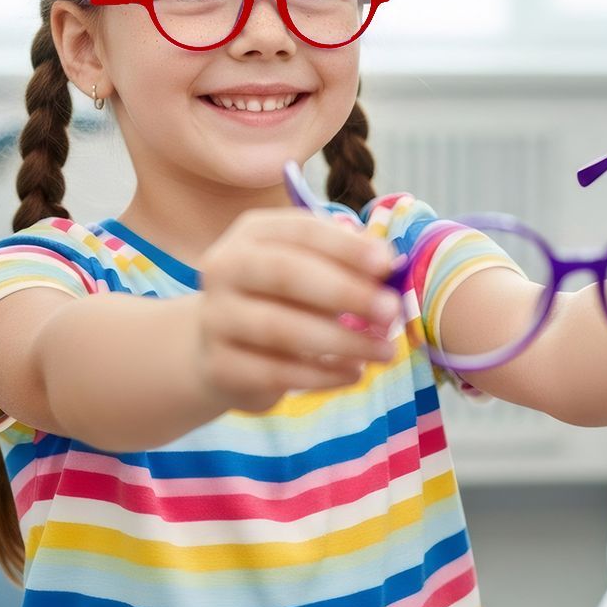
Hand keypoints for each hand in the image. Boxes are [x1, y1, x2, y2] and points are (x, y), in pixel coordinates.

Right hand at [192, 208, 402, 411]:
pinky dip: (322, 375)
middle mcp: (225, 268)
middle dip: (345, 292)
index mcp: (254, 233)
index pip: (302, 230)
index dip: (346, 247)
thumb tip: (391, 267)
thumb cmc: (282, 300)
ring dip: (342, 341)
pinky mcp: (220, 366)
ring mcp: (216, 318)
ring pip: (281, 328)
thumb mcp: (310, 271)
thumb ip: (348, 265)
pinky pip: (277, 372)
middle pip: (285, 274)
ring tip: (385, 351)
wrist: (221, 350)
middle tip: (391, 311)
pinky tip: (354, 373)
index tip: (388, 264)